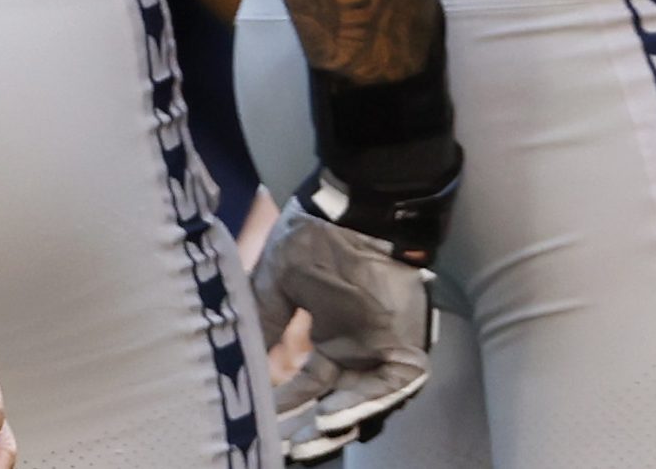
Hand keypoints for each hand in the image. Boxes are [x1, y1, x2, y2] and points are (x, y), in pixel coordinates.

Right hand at [249, 195, 436, 461]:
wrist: (356, 210)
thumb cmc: (317, 237)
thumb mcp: (279, 280)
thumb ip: (268, 318)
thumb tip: (250, 354)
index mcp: (329, 337)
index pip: (308, 383)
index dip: (289, 404)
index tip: (267, 422)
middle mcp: (356, 350)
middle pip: (336, 401)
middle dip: (314, 428)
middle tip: (291, 449)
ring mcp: (382, 349)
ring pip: (364, 401)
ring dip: (340, 423)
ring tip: (312, 440)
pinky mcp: (405, 346)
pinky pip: (390, 386)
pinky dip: (366, 404)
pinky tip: (338, 418)